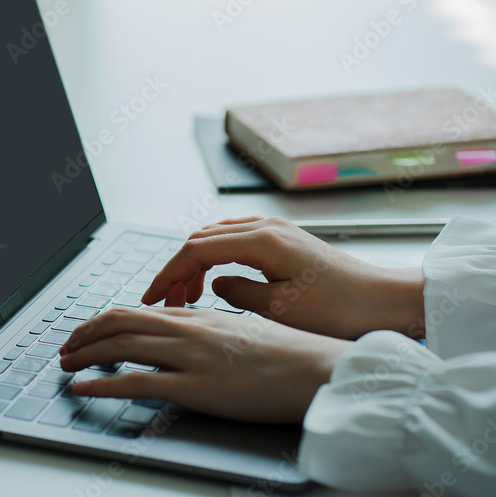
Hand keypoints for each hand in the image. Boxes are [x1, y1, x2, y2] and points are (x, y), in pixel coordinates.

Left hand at [59, 306, 350, 422]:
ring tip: (65, 363)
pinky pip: (136, 382)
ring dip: (85, 355)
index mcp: (196, 317)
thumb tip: (184, 330)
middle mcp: (187, 331)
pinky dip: (102, 383)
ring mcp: (189, 358)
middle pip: (119, 322)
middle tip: (66, 346)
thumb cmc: (286, 353)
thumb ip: (206, 329)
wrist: (317, 370)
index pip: (134, 311)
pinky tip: (83, 386)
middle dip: (84, 334)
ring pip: (121, 347)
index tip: (86, 332)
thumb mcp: (239, 329)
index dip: (102, 321)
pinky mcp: (195, 388)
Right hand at [141, 216, 425, 339]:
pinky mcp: (284, 239)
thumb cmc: (339, 309)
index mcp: (261, 240)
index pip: (195, 250)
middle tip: (166, 301)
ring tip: (189, 295)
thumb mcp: (280, 309)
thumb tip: (214, 284)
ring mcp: (276, 229)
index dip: (168, 274)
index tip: (152, 298)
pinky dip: (216, 258)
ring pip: (217, 237)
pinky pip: (235, 240)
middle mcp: (265, 226)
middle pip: (201, 239)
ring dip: (196, 263)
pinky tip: (216, 279)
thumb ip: (238, 293)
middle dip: (177, 269)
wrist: (385, 301)